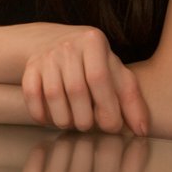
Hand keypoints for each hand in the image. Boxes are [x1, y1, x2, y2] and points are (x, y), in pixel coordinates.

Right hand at [21, 27, 148, 135]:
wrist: (57, 42)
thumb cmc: (94, 63)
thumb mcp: (116, 73)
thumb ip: (131, 99)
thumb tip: (141, 129)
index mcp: (94, 41)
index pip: (99, 79)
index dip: (107, 108)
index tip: (111, 126)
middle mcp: (68, 45)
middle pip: (76, 89)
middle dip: (85, 118)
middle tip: (89, 126)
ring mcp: (46, 55)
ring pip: (53, 94)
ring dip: (64, 119)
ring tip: (73, 123)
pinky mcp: (30, 66)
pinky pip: (31, 94)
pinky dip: (40, 113)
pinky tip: (51, 119)